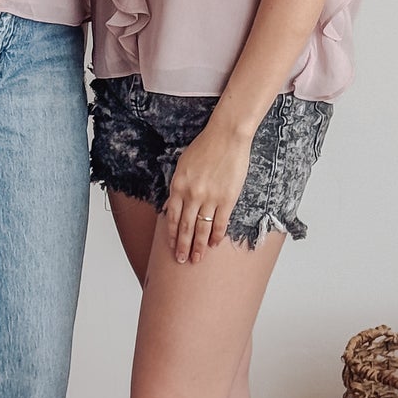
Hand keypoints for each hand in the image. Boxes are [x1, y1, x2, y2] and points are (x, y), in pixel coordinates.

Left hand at [164, 119, 252, 264]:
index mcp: (178, 186)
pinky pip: (220, 222)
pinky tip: (215, 244)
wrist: (226, 136)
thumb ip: (176, 187)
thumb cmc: (205, 147)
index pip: (171, 217)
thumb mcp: (182, 165)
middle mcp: (191, 194)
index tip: (171, 246)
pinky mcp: (227, 198)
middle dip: (182, 246)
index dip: (171, 234)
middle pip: (185, 227)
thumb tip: (170, 206)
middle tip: (181, 260)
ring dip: (199, 246)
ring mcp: (210, 198)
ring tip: (197, 258)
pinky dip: (217, 236)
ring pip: (202, 229)